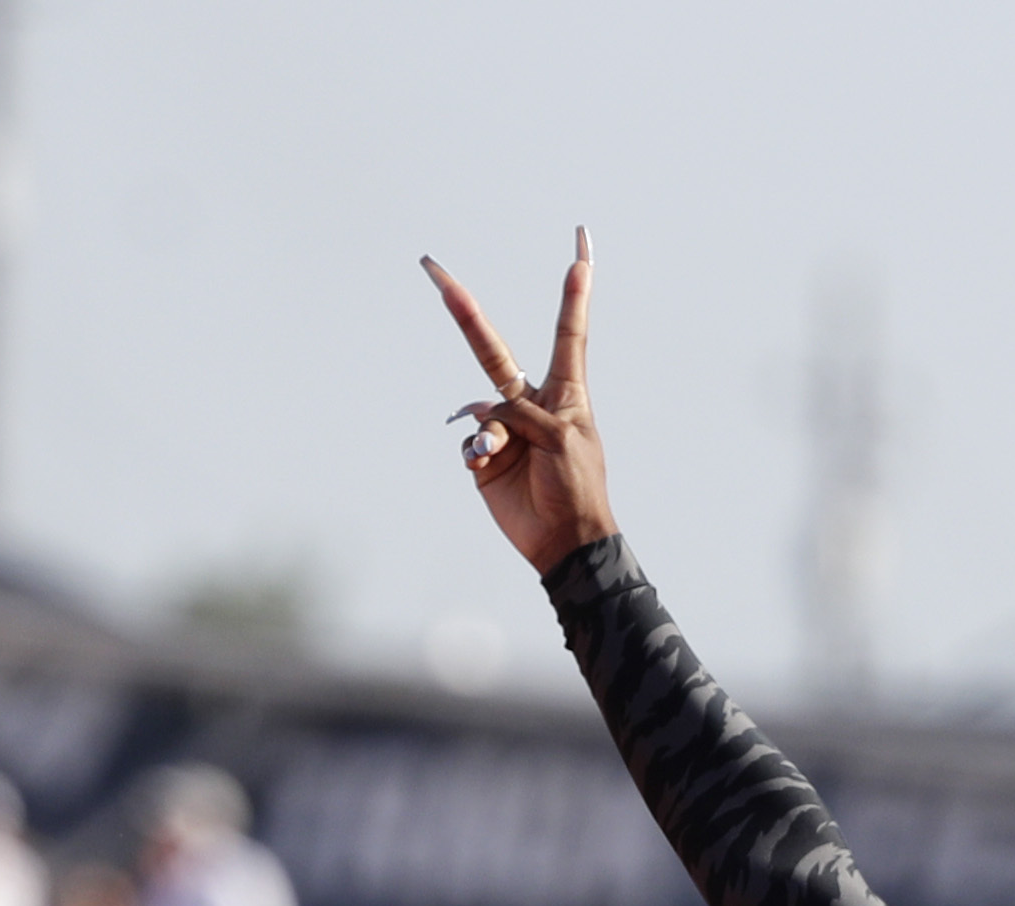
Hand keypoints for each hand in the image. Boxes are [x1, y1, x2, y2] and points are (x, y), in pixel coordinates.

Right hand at [427, 232, 613, 569]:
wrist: (563, 540)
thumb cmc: (576, 486)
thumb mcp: (561, 438)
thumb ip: (522, 413)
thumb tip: (481, 412)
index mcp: (563, 391)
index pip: (567, 334)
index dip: (573, 296)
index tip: (580, 256)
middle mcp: (531, 402)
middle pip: (491, 348)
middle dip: (464, 313)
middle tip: (434, 272)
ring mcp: (505, 428)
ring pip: (480, 410)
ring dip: (490, 432)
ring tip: (503, 455)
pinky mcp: (484, 456)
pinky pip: (470, 441)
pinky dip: (478, 450)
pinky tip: (488, 465)